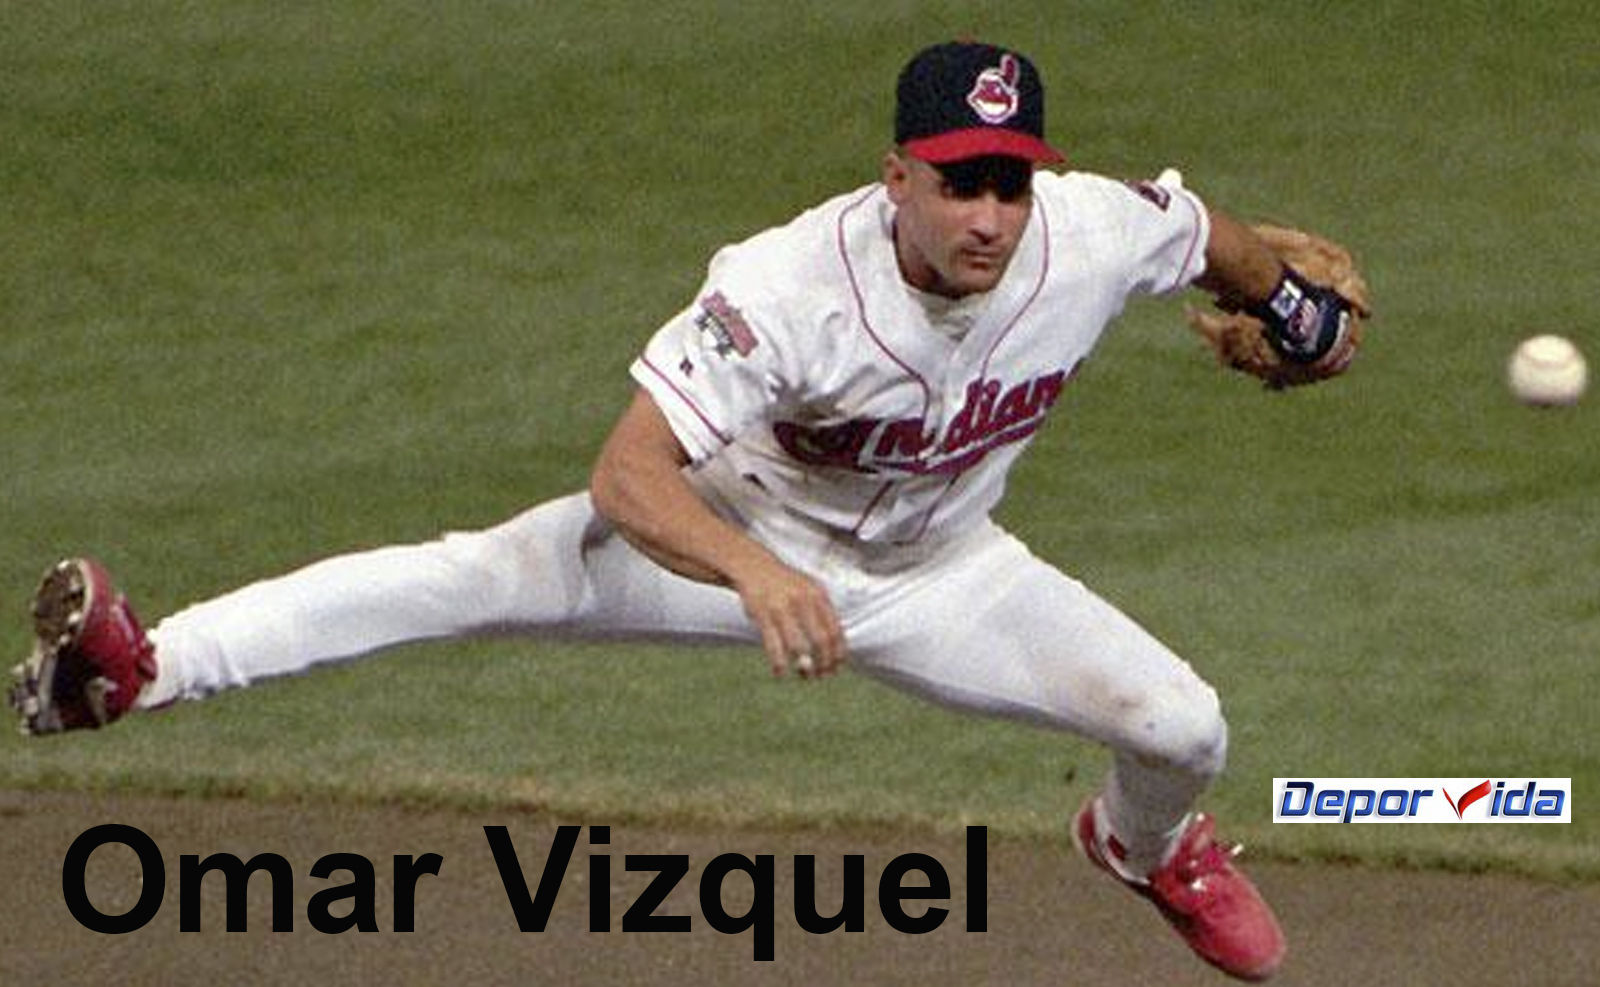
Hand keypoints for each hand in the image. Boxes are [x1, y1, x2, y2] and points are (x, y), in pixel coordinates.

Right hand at [730, 556, 845, 679]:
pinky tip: (780, 673)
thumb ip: (823, 612)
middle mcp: (802, 600)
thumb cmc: (785, 583)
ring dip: (804, 666)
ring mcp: (782, 607)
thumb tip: (835, 645)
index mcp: (818, 594)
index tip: (837, 667)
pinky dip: (779, 663)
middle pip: (821, 640)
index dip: (838, 653)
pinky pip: (774, 646)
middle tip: (821, 675)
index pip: (835, 630)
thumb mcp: (809, 588)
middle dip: (824, 663)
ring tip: (805, 675)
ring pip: (799, 646)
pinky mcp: (762, 614)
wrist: (753, 566)